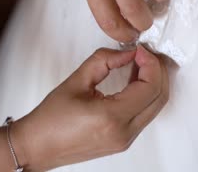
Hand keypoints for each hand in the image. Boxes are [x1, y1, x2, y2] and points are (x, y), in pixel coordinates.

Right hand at [15, 46, 168, 170]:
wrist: (37, 147)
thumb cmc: (50, 120)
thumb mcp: (76, 81)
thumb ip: (103, 61)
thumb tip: (127, 53)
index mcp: (111, 118)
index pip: (149, 87)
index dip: (150, 63)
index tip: (140, 50)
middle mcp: (124, 132)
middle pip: (160, 97)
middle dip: (157, 70)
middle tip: (145, 54)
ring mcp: (126, 140)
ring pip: (156, 107)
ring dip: (153, 82)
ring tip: (140, 63)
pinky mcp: (124, 141)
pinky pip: (145, 114)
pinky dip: (146, 95)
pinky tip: (135, 79)